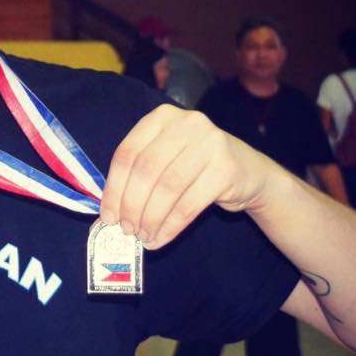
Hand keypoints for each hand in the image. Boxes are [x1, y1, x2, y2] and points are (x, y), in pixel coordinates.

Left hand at [99, 104, 274, 248]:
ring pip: (167, 188)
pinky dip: (170, 226)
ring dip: (150, 219)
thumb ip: (136, 179)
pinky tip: (160, 238)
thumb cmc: (194, 168)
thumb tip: (107, 216)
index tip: (108, 217)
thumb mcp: (164, 161)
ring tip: (143, 237)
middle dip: (131, 206)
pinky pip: (189, 204)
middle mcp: (186, 123)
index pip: (127, 154)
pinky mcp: (227, 168)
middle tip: (126, 229)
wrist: (248, 172)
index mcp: (161, 117)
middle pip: (146, 170)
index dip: (114, 189)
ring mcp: (210, 143)